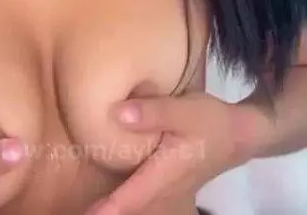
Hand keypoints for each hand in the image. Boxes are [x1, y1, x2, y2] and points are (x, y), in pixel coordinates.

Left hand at [85, 91, 270, 214]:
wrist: (238, 134)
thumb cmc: (210, 121)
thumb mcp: (185, 110)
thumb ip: (153, 112)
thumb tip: (116, 113)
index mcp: (164, 175)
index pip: (129, 200)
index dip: (105, 210)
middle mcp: (163, 192)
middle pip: (130, 212)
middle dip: (104, 213)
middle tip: (75, 212)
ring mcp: (167, 194)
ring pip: (136, 210)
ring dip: (114, 210)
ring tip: (88, 209)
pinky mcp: (167, 188)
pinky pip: (142, 204)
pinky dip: (123, 205)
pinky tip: (107, 201)